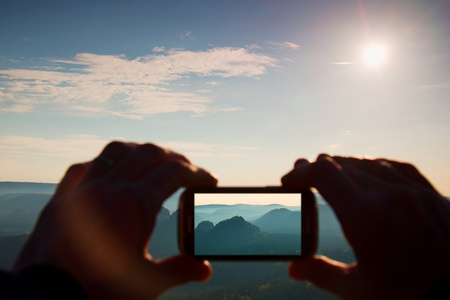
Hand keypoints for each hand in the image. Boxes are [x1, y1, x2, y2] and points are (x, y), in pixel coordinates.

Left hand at [13, 141, 216, 298]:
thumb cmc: (97, 292)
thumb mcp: (146, 283)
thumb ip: (179, 270)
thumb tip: (205, 268)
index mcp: (134, 205)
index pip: (173, 173)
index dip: (196, 174)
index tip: (209, 180)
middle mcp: (108, 188)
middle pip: (149, 153)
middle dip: (174, 158)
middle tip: (188, 170)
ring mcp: (82, 190)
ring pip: (116, 151)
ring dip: (140, 151)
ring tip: (153, 161)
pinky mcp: (62, 198)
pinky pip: (84, 167)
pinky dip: (104, 163)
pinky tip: (110, 171)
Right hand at [282, 154, 449, 298]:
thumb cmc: (409, 297)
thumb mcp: (358, 290)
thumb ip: (321, 273)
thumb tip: (293, 269)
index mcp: (364, 215)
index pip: (323, 174)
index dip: (301, 172)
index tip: (289, 180)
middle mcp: (389, 194)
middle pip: (344, 164)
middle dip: (318, 168)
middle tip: (305, 176)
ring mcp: (414, 192)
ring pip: (370, 163)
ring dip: (346, 166)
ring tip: (333, 174)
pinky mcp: (433, 197)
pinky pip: (399, 168)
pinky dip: (377, 166)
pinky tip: (372, 171)